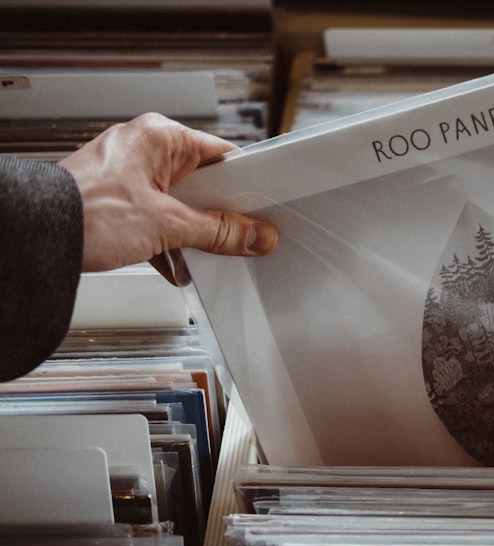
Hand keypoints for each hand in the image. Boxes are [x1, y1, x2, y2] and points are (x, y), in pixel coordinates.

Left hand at [59, 112, 277, 284]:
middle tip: (236, 237)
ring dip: (191, 235)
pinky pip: (156, 220)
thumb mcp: (168, 225)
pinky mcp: (115, 201)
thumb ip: (220, 232)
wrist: (33, 237)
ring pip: (180, 206)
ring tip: (199, 254)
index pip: (223, 157)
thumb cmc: (83, 212)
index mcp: (160, 136)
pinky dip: (167, 244)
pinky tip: (174, 265)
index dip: (247, 187)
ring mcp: (127, 175)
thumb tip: (256, 235)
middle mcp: (144, 149)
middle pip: (203, 185)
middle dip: (218, 217)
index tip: (263, 212)